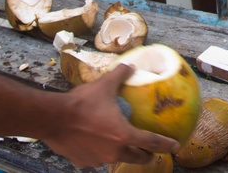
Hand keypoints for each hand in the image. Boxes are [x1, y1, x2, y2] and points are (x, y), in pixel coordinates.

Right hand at [43, 64, 179, 166]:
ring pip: (115, 159)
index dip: (166, 144)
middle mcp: (114, 152)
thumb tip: (131, 66)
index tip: (175, 145)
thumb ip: (120, 75)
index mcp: (123, 135)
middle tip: (148, 151)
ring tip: (117, 144)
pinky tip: (93, 142)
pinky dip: (98, 152)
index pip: (151, 142)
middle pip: (137, 158)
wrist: (52, 118)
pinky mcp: (83, 162)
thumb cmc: (81, 103)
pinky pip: (96, 158)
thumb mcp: (104, 85)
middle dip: (145, 155)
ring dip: (120, 153)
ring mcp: (98, 160)